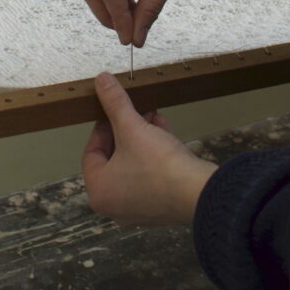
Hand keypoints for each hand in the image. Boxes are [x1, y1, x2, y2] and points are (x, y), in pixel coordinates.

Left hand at [82, 72, 215, 225]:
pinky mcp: (162, 208)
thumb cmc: (156, 163)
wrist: (198, 193)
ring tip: (153, 117)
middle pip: (114, 159)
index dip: (102, 127)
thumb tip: (100, 79)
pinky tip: (164, 131)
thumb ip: (114, 102)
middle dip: (126, 130)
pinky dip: (154, 155)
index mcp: (100, 191)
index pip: (91, 154)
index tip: (114, 112)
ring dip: (142, 138)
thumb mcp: (132, 127)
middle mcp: (115, 206)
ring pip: (134, 165)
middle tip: (136, 112)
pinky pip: (150, 176)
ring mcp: (139, 211)